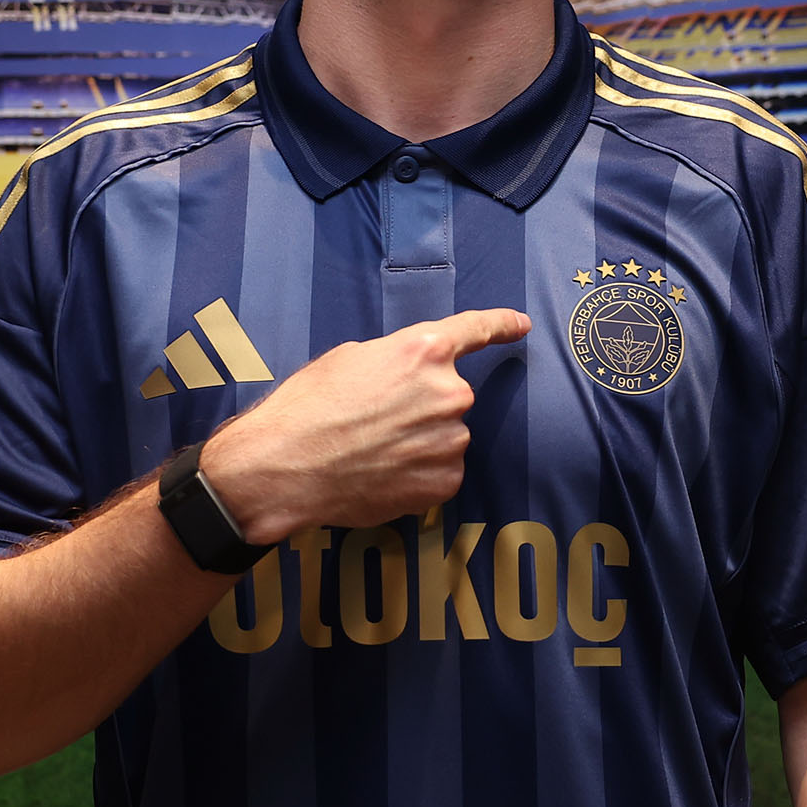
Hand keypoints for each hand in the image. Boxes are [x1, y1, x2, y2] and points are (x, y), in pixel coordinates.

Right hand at [199, 308, 530, 541]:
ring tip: (371, 451)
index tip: (521, 326)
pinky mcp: (445, 481)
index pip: (477, 329)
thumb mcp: (348, 359)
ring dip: (419, 442)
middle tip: (376, 420)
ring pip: (445, 436)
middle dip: (422, 406)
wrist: (286, 467)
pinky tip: (381, 474)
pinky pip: (440, 471)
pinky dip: (417, 473)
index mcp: (424, 350)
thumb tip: (408, 374)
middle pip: (451, 395)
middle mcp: (449, 392)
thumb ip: (394, 360)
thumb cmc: (307, 408)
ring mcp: (451, 440)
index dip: (502, 325)